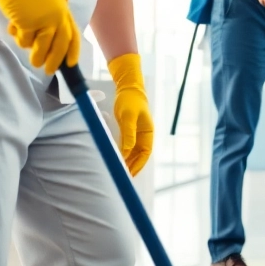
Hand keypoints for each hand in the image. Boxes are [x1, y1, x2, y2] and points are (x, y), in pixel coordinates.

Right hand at [0, 0, 79, 74]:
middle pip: (61, 44)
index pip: (73, 33)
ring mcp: (44, 19)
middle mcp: (58, 15)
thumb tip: (57, 26)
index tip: (70, 64)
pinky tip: (14, 28)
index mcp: (64, 8)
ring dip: (37, 56)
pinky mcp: (29, 22)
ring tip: (33, 61)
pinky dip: (20, 39)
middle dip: (55, 60)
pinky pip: (25, 40)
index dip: (73, 50)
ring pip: (43, 47)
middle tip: (49, 71)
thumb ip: (57, 8)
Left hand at [108, 54, 152, 175]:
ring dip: (127, 161)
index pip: (145, 152)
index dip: (139, 164)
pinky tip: (116, 159)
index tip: (130, 173)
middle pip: (140, 155)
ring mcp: (136, 133)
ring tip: (119, 171)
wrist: (128, 88)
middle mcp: (144, 135)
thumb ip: (128, 134)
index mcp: (148, 132)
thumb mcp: (128, 117)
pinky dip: (123, 153)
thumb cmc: (130, 101)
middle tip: (122, 177)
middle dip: (132, 166)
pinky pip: (127, 146)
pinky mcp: (128, 131)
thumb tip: (126, 151)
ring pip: (133, 152)